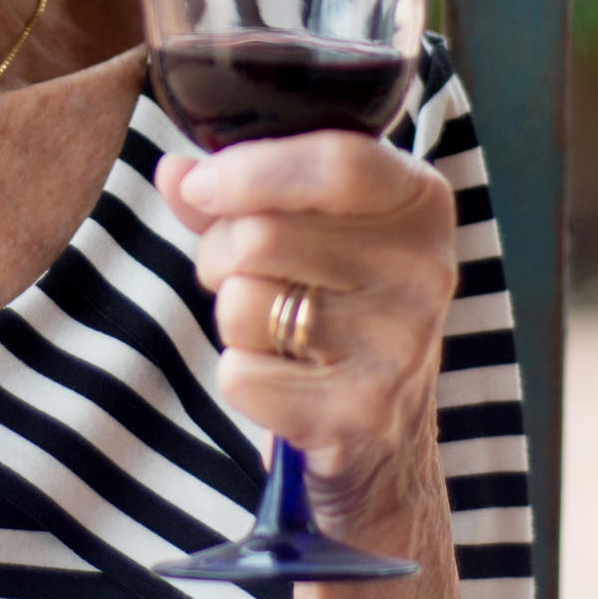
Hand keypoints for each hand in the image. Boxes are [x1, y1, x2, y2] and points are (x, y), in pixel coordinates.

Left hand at [155, 133, 458, 536]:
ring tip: (272, 331)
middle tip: (237, 276)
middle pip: (262, 237)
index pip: (338, 162)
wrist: (386, 436)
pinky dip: (241, 378)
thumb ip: (238, 194)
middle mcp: (422, 270)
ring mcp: (397, 346)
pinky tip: (284, 382)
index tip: (199, 185)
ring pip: (242, 303)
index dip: (251, 170)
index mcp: (418, 202)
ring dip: (230, 318)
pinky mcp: (359, 414)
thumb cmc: (335, 306)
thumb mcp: (303, 229)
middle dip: (218, 255)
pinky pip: (239, 374)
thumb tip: (174, 171)